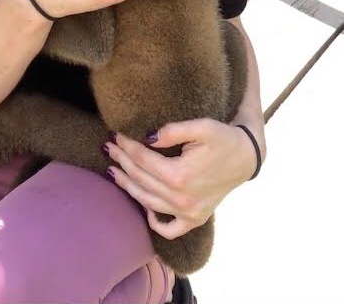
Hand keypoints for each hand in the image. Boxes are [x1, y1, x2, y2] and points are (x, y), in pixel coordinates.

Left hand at [103, 119, 257, 238]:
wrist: (246, 157)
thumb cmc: (223, 138)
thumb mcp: (202, 126)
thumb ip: (173, 130)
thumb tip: (147, 138)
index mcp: (180, 175)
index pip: (143, 159)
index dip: (126, 146)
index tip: (114, 134)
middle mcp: (182, 199)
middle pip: (141, 179)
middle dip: (121, 161)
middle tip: (107, 146)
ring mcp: (189, 213)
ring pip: (147, 202)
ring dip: (127, 186)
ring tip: (112, 170)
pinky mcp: (195, 220)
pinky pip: (169, 229)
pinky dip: (154, 221)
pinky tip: (143, 205)